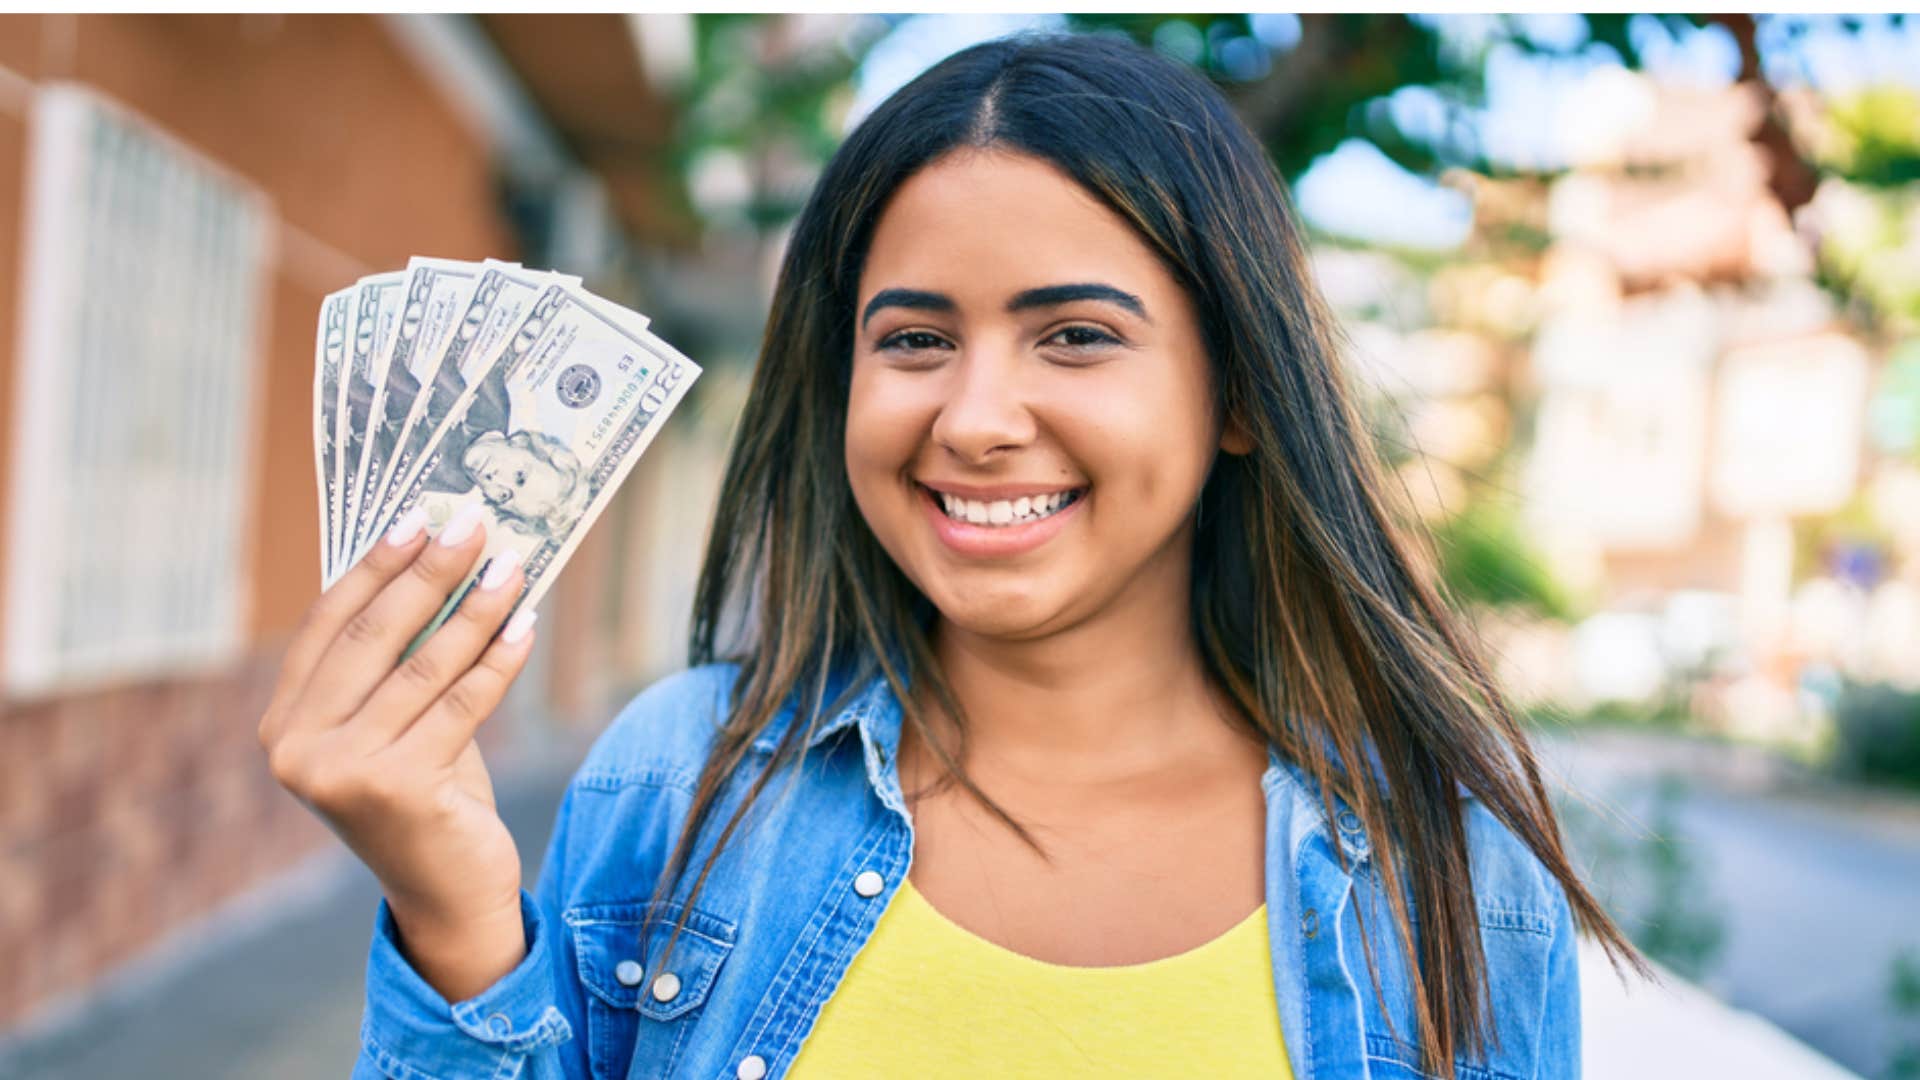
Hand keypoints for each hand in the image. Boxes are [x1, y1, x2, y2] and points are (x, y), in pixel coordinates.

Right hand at [259, 504, 537, 959]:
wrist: (447, 894)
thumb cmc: (425, 794)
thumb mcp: (396, 725)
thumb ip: (398, 661)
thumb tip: (443, 562)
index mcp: (283, 725)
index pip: (328, 624)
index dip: (374, 565)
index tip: (417, 517)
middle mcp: (298, 749)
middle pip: (373, 636)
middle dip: (429, 572)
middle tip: (473, 522)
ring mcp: (342, 773)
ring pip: (424, 667)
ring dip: (475, 609)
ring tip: (512, 566)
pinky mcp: (398, 789)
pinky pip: (462, 704)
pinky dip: (499, 659)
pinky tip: (525, 625)